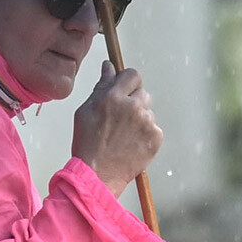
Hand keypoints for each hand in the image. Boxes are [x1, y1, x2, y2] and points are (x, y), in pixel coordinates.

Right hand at [71, 61, 162, 195]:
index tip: (124, 90)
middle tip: (120, 119)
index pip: (132, 75)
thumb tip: (108, 67)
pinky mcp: (155, 137)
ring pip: (148, 112)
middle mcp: (133, 106)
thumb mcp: (86, 110)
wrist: (97, 174)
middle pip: (143, 92)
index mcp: (113, 97)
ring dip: (139, 119)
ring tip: (124, 135)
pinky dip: (145, 134)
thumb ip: (101, 86)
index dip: (128, 81)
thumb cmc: (87, 143)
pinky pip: (153, 128)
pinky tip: (131, 143)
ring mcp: (147, 122)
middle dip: (133, 101)